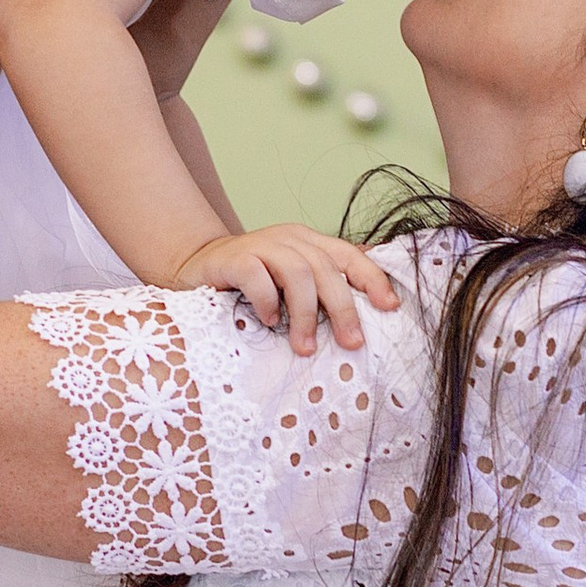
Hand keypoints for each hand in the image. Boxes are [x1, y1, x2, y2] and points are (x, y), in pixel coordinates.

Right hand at [174, 224, 401, 358]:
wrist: (195, 267)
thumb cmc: (249, 284)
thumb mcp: (289, 285)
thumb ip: (318, 292)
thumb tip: (359, 320)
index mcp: (309, 243)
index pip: (349, 256)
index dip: (373, 279)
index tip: (390, 307)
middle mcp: (289, 239)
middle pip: (327, 268)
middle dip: (343, 308)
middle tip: (350, 343)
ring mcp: (261, 245)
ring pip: (298, 272)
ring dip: (305, 314)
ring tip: (304, 347)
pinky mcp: (234, 257)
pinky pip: (257, 276)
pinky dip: (268, 301)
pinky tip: (269, 321)